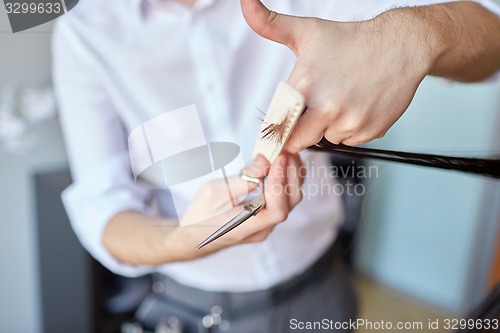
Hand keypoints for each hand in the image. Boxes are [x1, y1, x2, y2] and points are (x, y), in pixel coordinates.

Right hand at [174, 153, 304, 255]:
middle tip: (285, 150)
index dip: (281, 183)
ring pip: (290, 200)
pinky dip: (285, 180)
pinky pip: (284, 198)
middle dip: (291, 174)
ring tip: (285, 153)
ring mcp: (266, 225)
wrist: (195, 234)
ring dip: (291, 175)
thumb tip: (264, 162)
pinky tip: (281, 164)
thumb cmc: (200, 214)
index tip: (278, 158)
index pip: (278, 209)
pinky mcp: (267, 217)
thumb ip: (242, 179)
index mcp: (247, 227)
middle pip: (290, 203)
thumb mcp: (213, 192)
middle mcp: (262, 229)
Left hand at [241, 0, 431, 148]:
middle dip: (302, 128)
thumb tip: (246, 3)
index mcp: (306, 87)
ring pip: (327, 138)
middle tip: (315, 106)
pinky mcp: (370, 131)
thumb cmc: (352, 40)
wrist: (401, 45)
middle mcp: (327, 108)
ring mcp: (351, 122)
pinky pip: (350, 141)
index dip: (278, 129)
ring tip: (342, 98)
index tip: (279, 130)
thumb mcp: (306, 31)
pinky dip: (350, 128)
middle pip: (300, 140)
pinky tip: (357, 105)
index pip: (279, 126)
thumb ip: (269, 24)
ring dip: (328, 126)